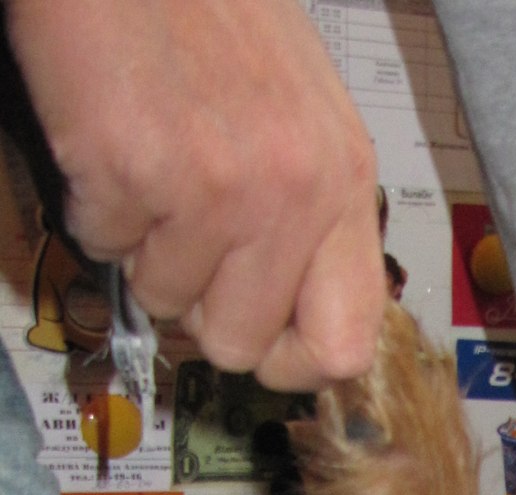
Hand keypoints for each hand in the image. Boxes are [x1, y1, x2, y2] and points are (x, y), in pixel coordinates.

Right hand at [6, 0, 385, 388]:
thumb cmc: (210, 12)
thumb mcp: (301, 114)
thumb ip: (310, 214)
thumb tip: (298, 316)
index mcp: (343, 181)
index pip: (345, 344)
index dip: (291, 362)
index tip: (262, 340)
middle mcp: (293, 193)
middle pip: (242, 343)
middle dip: (200, 308)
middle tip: (184, 241)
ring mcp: (215, 188)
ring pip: (165, 299)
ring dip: (143, 245)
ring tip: (149, 162)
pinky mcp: (135, 172)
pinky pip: (103, 245)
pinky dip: (94, 203)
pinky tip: (111, 136)